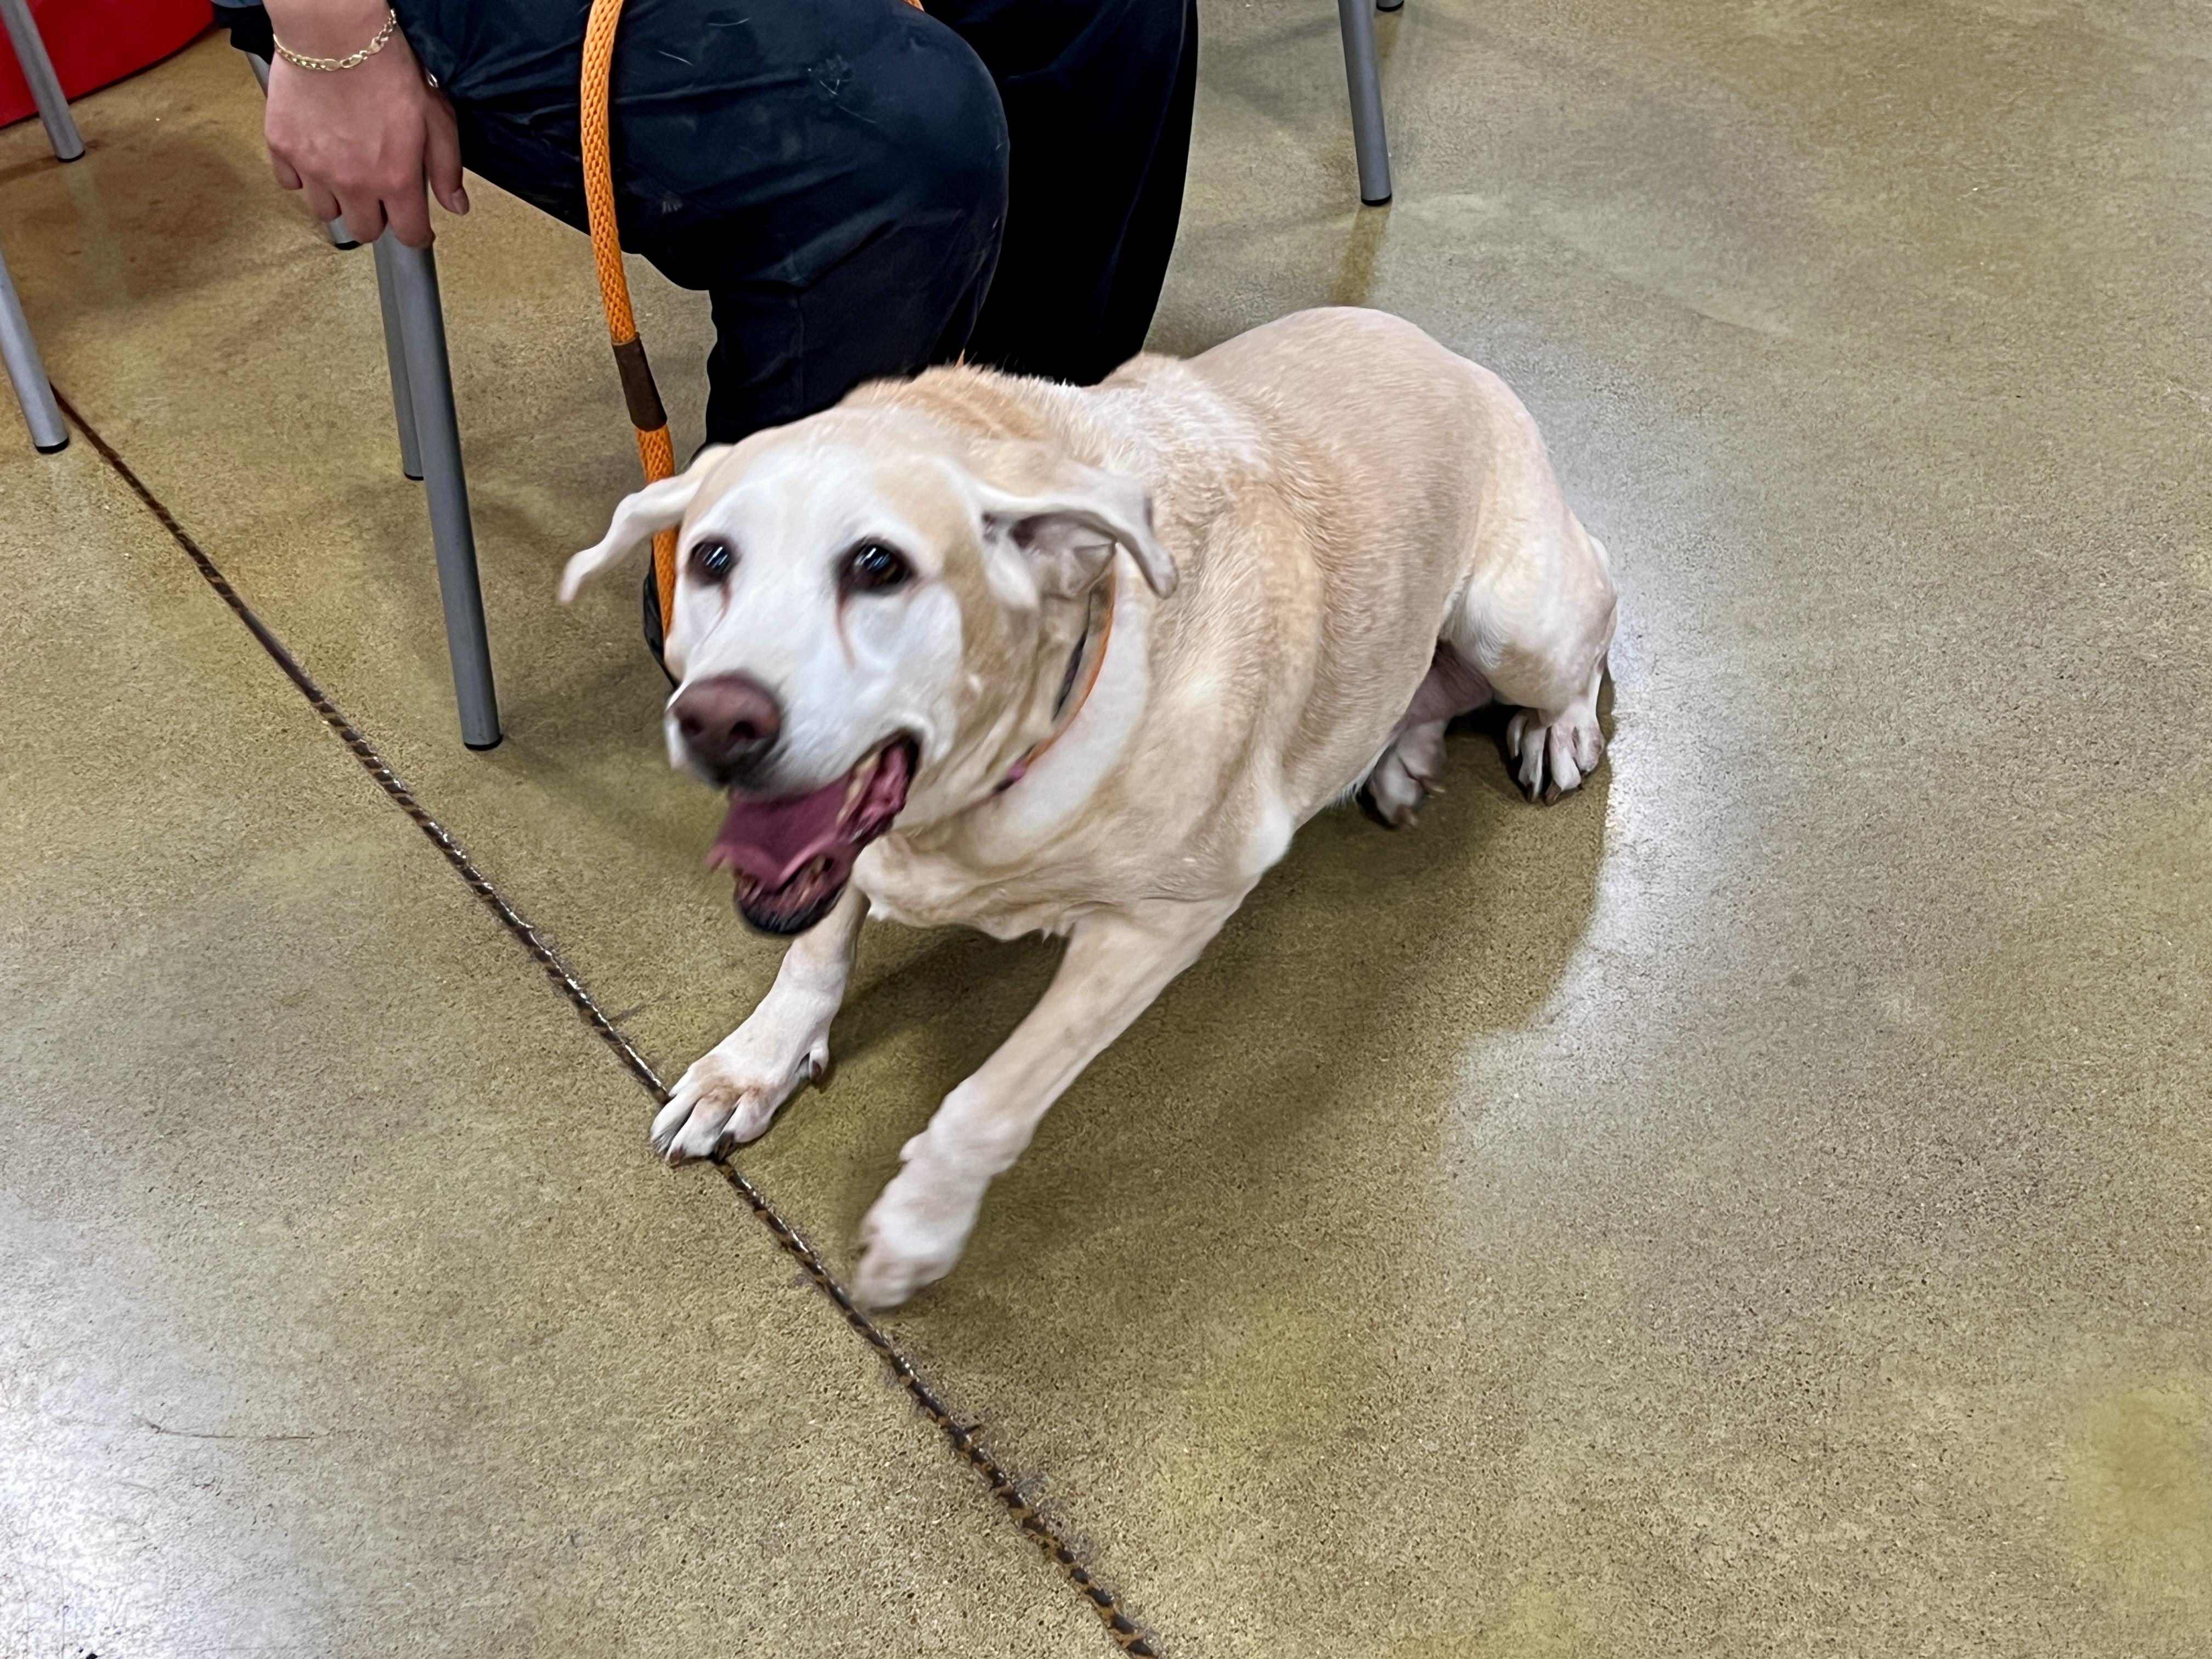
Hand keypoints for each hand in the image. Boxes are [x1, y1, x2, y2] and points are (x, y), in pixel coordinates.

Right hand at [263, 4, 466, 247]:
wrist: (335, 34)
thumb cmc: (386, 68)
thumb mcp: (436, 118)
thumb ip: (447, 168)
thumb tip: (456, 205)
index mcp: (395, 179)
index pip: (409, 234)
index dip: (417, 232)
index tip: (415, 225)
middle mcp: (354, 182)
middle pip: (364, 231)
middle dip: (376, 218)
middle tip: (379, 194)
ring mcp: (314, 168)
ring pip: (326, 212)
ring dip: (339, 201)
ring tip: (347, 174)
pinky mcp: (283, 148)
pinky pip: (290, 183)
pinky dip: (303, 177)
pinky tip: (317, 157)